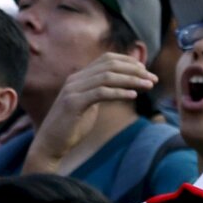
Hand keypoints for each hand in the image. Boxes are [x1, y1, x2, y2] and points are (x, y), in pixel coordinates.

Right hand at [25, 53, 155, 171]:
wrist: (50, 144)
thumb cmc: (71, 126)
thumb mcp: (89, 105)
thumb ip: (101, 92)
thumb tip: (123, 86)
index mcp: (78, 77)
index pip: (106, 58)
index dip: (128, 61)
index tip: (145, 71)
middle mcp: (74, 80)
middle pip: (109, 65)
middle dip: (134, 70)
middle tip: (153, 79)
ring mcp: (72, 90)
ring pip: (107, 77)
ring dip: (131, 80)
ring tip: (148, 86)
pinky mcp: (73, 104)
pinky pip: (100, 93)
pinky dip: (119, 93)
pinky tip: (133, 97)